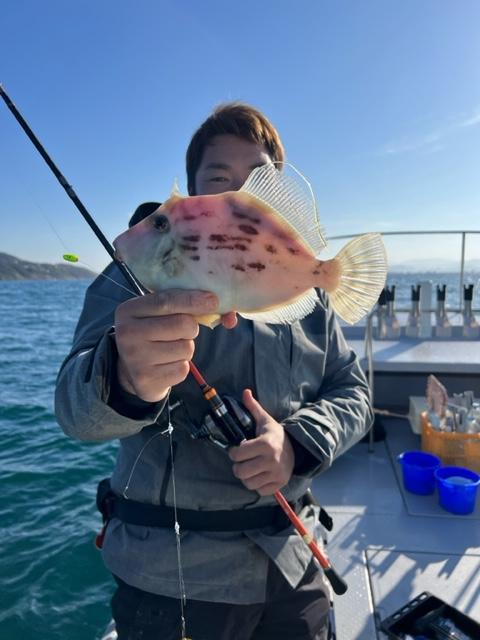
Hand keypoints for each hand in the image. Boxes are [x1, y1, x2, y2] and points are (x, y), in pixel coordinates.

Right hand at [114, 289, 235, 401]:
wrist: (131, 370)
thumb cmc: (153, 334)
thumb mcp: (159, 315)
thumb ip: (188, 307)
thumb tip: (230, 316)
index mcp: (128, 311)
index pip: (165, 301)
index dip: (192, 300)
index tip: (213, 300)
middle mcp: (127, 333)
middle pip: (181, 324)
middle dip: (191, 328)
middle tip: (183, 331)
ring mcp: (135, 358)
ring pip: (186, 348)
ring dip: (186, 348)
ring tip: (170, 349)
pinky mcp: (146, 379)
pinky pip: (182, 369)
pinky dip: (182, 366)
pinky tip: (167, 364)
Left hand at [228, 389, 294, 495]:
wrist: (297, 449)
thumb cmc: (276, 435)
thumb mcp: (265, 420)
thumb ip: (253, 407)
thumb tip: (245, 392)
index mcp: (265, 444)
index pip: (237, 454)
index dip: (233, 452)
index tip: (237, 450)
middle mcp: (271, 460)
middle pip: (240, 471)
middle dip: (238, 466)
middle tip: (241, 462)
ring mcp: (276, 474)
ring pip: (248, 483)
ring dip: (246, 477)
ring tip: (249, 469)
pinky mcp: (279, 484)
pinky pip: (259, 491)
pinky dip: (257, 485)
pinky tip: (259, 475)